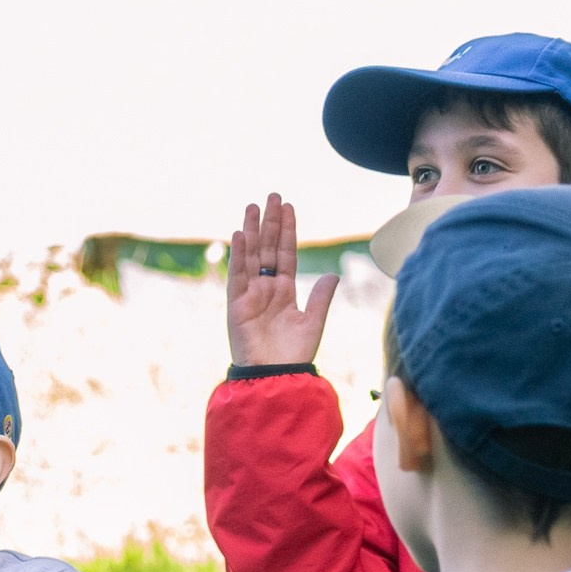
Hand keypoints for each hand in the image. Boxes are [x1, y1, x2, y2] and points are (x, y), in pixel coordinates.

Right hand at [224, 194, 335, 366]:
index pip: (285, 253)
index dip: (287, 230)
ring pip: (251, 255)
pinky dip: (239, 254)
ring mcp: (250, 294)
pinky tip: (241, 234)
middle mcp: (266, 288)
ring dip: (253, 230)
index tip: (288, 207)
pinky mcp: (237, 304)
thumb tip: (333, 274)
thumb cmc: (294, 355)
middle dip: (270, 222)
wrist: (275, 376)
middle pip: (268, 248)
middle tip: (272, 196)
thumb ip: (321, 297)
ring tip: (254, 206)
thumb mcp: (313, 322)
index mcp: (284, 291)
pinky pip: (238, 274)